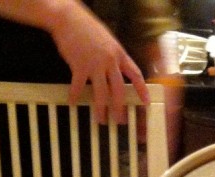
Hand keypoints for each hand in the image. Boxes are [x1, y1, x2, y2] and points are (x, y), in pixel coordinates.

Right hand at [49, 2, 149, 122]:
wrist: (68, 17)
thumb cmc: (87, 27)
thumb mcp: (108, 41)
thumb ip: (114, 57)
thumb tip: (117, 72)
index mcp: (119, 54)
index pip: (136, 75)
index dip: (142, 90)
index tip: (146, 102)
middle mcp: (110, 61)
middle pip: (119, 90)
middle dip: (119, 108)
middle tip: (119, 120)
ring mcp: (94, 64)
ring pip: (101, 93)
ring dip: (101, 109)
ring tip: (100, 119)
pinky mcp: (79, 65)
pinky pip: (78, 86)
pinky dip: (75, 96)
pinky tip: (73, 103)